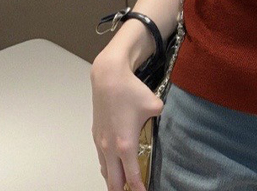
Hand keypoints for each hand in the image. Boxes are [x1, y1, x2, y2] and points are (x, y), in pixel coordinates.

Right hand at [90, 54, 164, 190]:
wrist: (108, 78)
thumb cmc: (131, 91)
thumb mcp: (155, 104)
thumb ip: (160, 116)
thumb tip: (160, 117)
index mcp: (126, 145)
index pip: (132, 177)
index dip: (138, 189)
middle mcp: (110, 148)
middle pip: (114, 181)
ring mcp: (101, 142)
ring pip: (105, 171)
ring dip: (113, 180)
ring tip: (122, 185)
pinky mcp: (96, 135)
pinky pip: (100, 158)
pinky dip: (107, 166)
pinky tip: (113, 165)